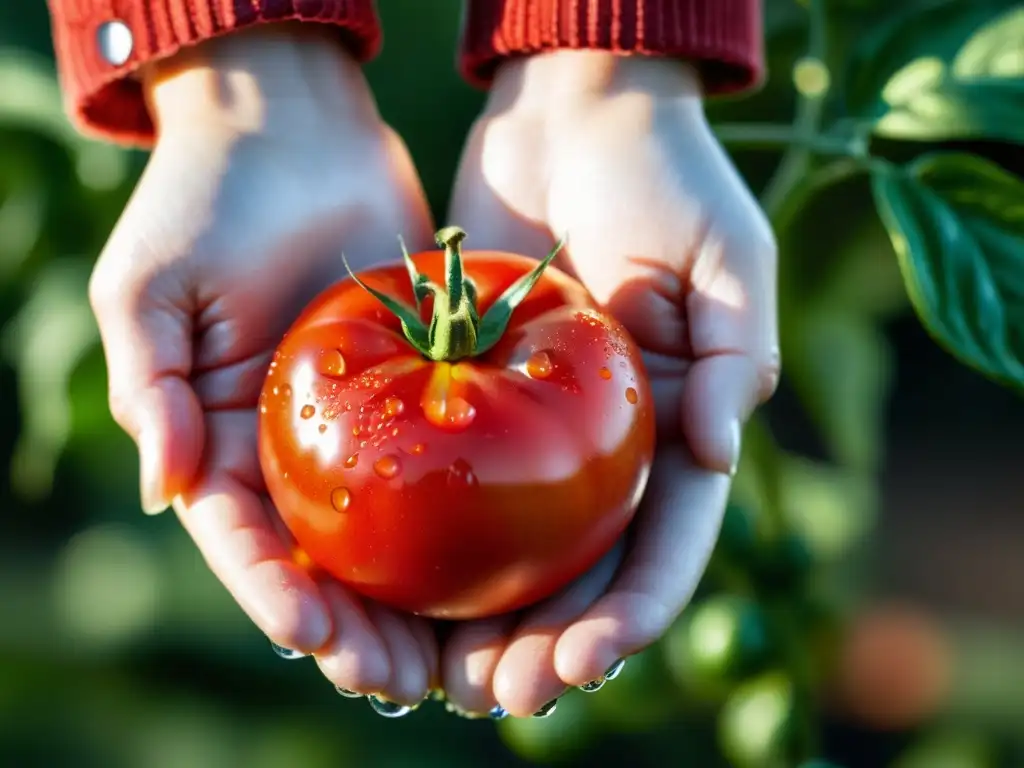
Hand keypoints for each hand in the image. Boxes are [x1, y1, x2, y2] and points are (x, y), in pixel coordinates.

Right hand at [89, 25, 438, 705]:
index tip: (316, 636)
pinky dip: (469, 522)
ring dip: (418, 605)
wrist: (295, 126)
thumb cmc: (209, 197)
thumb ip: (149, 383)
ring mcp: (363, 422)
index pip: (245, 540)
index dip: (275, 595)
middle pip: (324, 562)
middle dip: (356, 631)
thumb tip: (165, 487)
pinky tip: (506, 569)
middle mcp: (294, 447)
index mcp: (221, 439)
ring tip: (458, 663)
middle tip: (402, 682)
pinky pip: (446, 462)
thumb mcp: (154, 285)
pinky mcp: (422, 385)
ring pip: (391, 536)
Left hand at [440, 51, 778, 716]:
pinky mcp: (472, 396)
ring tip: (444, 679)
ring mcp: (537, 430)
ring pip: (512, 551)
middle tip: (503, 696)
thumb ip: (736, 350)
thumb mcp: (726, 253)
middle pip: (582, 571)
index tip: (591, 658)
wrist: (571, 120)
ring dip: (484, 621)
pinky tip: (390, 594)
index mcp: (677, 429)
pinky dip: (425, 546)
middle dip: (550, 643)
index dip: (635, 609)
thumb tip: (719, 456)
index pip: (665, 543)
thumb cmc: (662, 177)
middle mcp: (608, 447)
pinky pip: (449, 483)